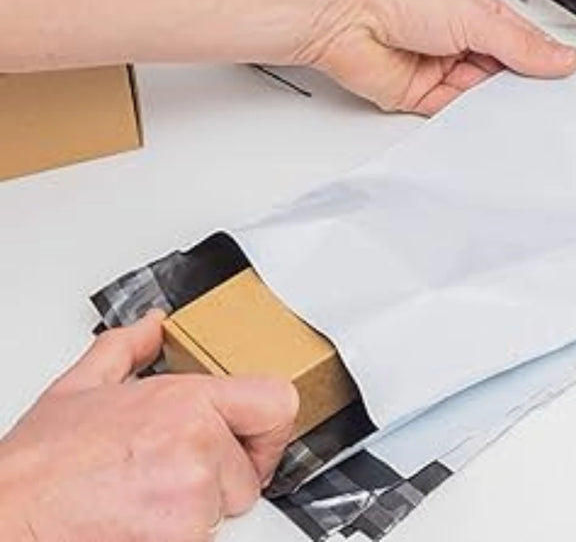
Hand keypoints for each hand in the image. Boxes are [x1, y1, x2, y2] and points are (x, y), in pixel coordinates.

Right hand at [0, 311, 297, 541]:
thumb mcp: (84, 385)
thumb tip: (152, 324)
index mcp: (186, 398)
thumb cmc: (41, 463)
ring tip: (149, 496)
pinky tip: (143, 519)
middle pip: (253, 467)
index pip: (278, 402)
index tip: (252, 440)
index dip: (270, 426)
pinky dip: (181, 535)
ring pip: (227, 506)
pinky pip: (207, 537)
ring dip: (198, 508)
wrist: (8, 517)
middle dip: (225, 476)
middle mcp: (197, 439)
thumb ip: (129, 346)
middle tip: (180, 476)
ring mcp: (192, 490)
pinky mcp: (182, 535)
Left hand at [290, 0, 575, 114]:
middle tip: (547, 100)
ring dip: (495, 104)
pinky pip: (451, 113)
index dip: (541, 59)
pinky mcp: (417, 96)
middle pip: (500, 71)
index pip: (518, 40)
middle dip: (521, 85)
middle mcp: (455, 38)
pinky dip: (468, 119)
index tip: (566, 76)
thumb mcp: (475, 16)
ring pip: (478, 95)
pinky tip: (487, 120)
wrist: (344, 15)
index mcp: (473, 10)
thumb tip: (560, 58)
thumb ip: (519, 45)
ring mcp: (436, 67)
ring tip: (520, 111)